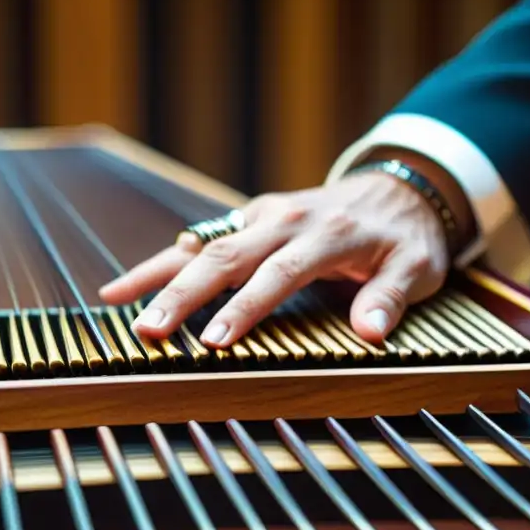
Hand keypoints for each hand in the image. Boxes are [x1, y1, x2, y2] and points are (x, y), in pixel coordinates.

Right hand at [99, 157, 471, 347]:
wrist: (401, 186)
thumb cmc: (406, 236)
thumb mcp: (416, 266)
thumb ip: (390, 296)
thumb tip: (371, 333)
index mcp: (326, 234)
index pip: (278, 273)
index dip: (245, 308)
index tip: (214, 343)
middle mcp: (285, 219)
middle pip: (225, 257)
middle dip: (182, 296)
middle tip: (148, 333)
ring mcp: (263, 216)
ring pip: (201, 243)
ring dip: (157, 273)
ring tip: (113, 300)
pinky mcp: (250, 218)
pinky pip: (202, 240)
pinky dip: (165, 260)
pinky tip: (131, 284)